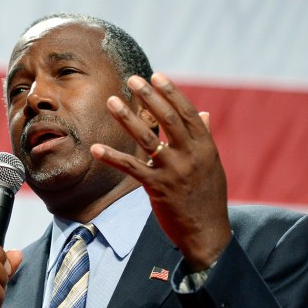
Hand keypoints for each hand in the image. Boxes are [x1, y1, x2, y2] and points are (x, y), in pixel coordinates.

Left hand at [92, 73, 229, 269]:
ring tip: (111, 101)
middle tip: (132, 79)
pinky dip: (112, 157)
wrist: (207, 232)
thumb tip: (202, 113)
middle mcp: (190, 155)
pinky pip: (131, 168)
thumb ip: (205, 138)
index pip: (186, 112)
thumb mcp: (212, 165)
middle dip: (149, 96)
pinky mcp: (157, 188)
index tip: (155, 75)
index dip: (170, 92)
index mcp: (205, 146)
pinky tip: (96, 148)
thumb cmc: (208, 197)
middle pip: (168, 118)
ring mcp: (173, 171)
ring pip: (147, 138)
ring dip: (127, 118)